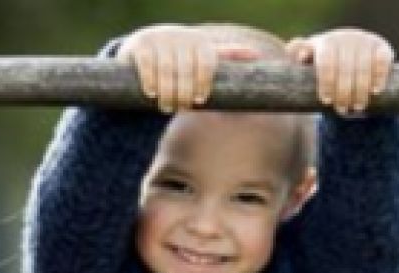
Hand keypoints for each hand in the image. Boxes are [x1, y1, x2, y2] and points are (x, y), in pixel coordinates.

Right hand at [120, 24, 263, 112]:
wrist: (149, 41)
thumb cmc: (184, 55)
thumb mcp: (204, 53)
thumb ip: (227, 55)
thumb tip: (257, 54)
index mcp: (199, 41)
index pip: (205, 62)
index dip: (203, 83)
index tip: (199, 101)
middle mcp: (180, 37)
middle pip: (185, 69)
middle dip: (183, 92)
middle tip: (181, 108)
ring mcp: (160, 39)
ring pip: (165, 69)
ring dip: (166, 91)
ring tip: (166, 107)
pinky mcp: (141, 44)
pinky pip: (147, 64)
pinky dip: (150, 80)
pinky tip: (152, 93)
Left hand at [287, 29, 393, 114]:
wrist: (352, 50)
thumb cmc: (326, 63)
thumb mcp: (309, 60)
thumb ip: (299, 56)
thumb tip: (297, 55)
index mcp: (326, 42)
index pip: (326, 62)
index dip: (326, 83)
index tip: (326, 101)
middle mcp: (346, 38)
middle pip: (345, 68)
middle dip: (343, 92)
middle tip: (342, 110)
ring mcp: (365, 41)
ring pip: (364, 68)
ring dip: (360, 90)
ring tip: (357, 107)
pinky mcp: (382, 47)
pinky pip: (382, 62)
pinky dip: (379, 77)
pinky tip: (375, 91)